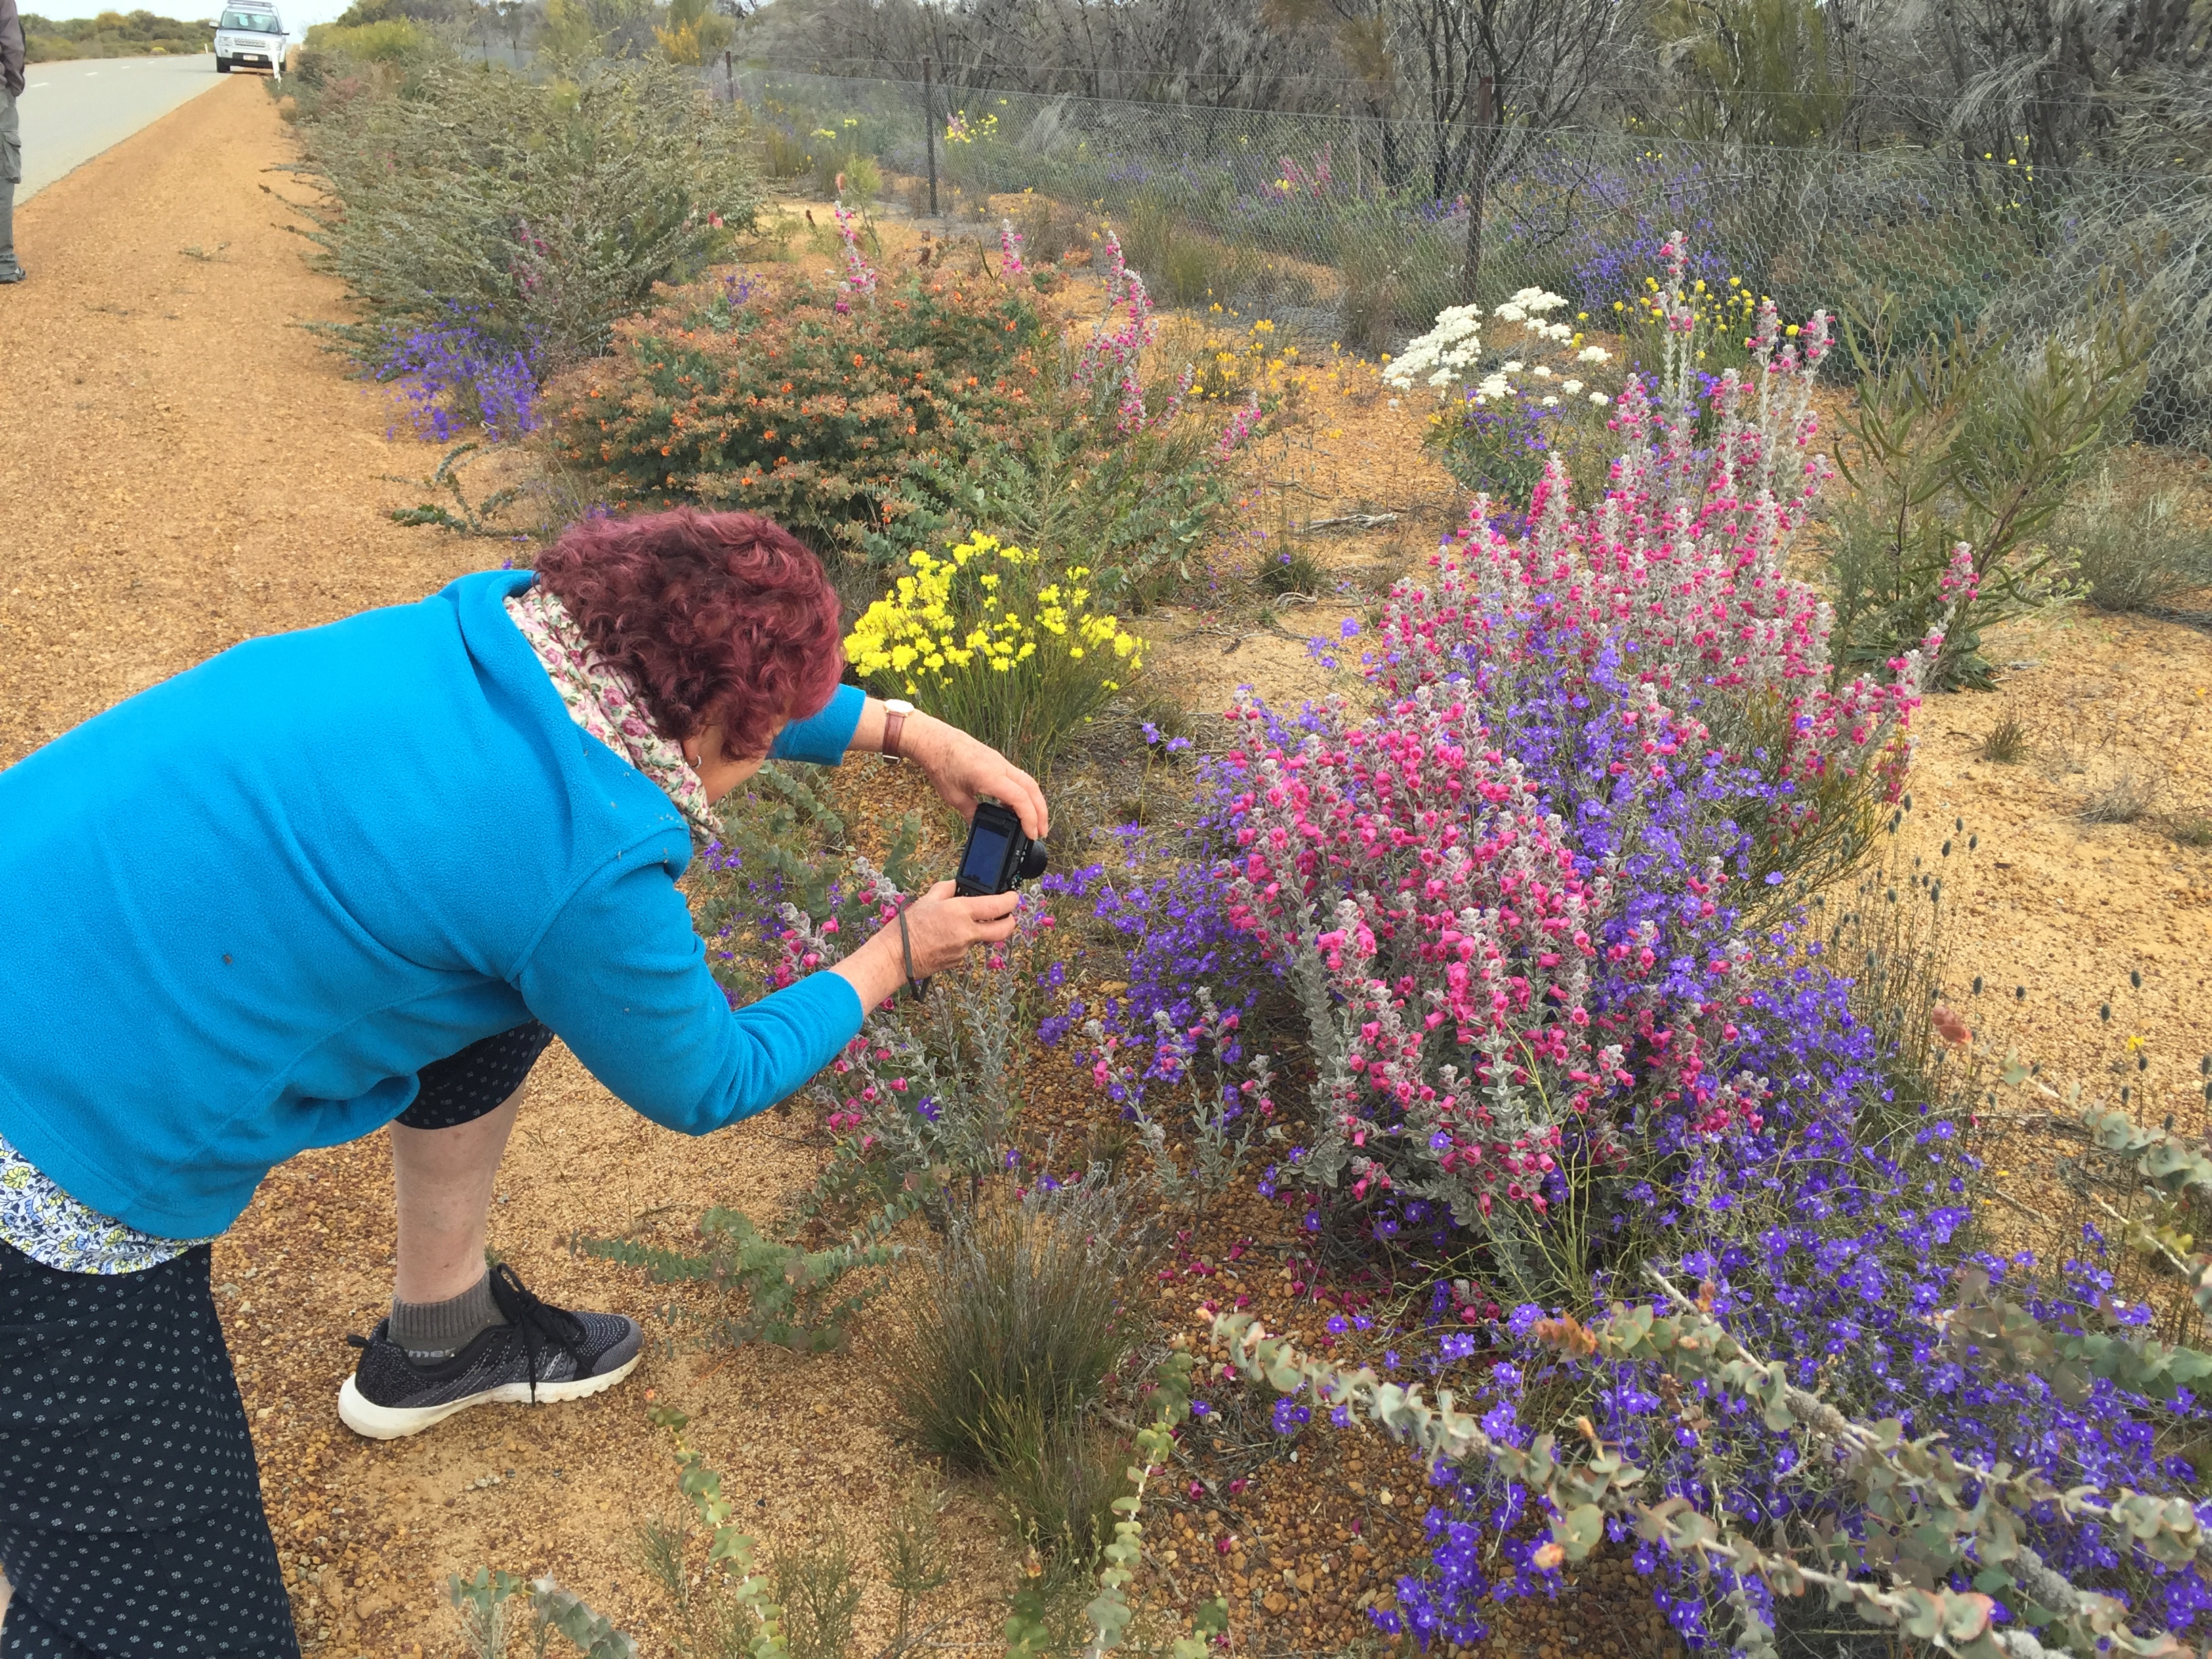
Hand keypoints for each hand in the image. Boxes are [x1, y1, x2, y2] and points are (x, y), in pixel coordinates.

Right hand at [829, 881, 1020, 1008]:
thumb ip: (946, 889)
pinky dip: (962, 942)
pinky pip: (966, 949)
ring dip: (979, 931)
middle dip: (1010, 921)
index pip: (999, 906)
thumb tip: (957, 885)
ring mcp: (964, 949)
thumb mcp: (927, 899)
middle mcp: (968, 932)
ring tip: (958, 925)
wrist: (897, 956)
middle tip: (1007, 915)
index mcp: (962, 912)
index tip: (1013, 897)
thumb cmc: (909, 926)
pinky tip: (945, 938)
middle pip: (1004, 930)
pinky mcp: (957, 961)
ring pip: (982, 939)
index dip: (1011, 900)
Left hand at [903, 714, 1048, 839]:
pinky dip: (1023, 793)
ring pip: (1028, 782)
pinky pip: (1017, 777)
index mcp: (991, 776)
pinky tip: (1016, 806)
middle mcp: (1001, 767)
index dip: (1030, 819)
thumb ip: (970, 813)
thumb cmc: (941, 764)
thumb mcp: (954, 797)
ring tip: (1033, 821)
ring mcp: (1000, 762)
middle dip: (1041, 812)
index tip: (1031, 834)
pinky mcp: (997, 761)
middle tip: (1041, 831)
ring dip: (1034, 802)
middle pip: (1032, 789)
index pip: (1020, 799)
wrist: (935, 740)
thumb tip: (980, 826)